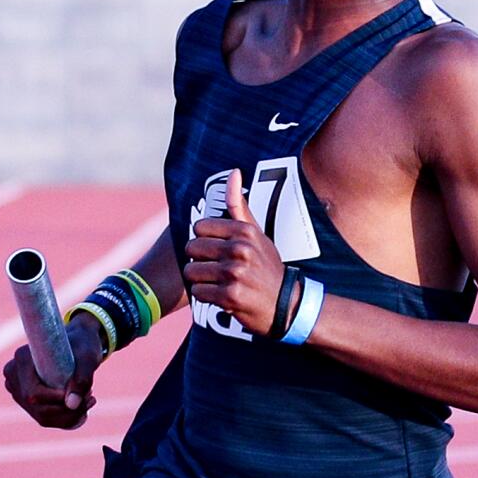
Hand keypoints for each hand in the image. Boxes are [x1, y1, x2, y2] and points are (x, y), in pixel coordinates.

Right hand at [2, 311, 107, 428]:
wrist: (77, 344)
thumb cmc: (82, 345)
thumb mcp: (88, 357)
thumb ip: (83, 378)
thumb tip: (72, 404)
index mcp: (22, 358)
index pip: (33, 393)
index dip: (58, 400)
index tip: (86, 393)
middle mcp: (13, 375)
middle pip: (37, 408)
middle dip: (67, 410)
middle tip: (91, 398)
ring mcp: (16, 389)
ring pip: (41, 416)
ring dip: (69, 416)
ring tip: (88, 400)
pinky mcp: (24, 400)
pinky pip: (44, 418)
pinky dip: (65, 418)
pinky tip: (81, 408)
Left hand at [184, 169, 284, 335]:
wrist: (286, 305)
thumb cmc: (267, 267)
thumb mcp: (257, 233)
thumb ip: (239, 205)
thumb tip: (233, 172)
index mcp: (244, 231)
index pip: (199, 227)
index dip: (204, 241)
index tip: (218, 251)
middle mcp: (240, 249)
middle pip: (191, 249)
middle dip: (199, 261)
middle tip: (217, 269)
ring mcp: (235, 273)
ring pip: (191, 271)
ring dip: (201, 280)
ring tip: (218, 283)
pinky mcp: (230, 296)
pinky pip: (198, 292)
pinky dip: (206, 297)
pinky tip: (221, 296)